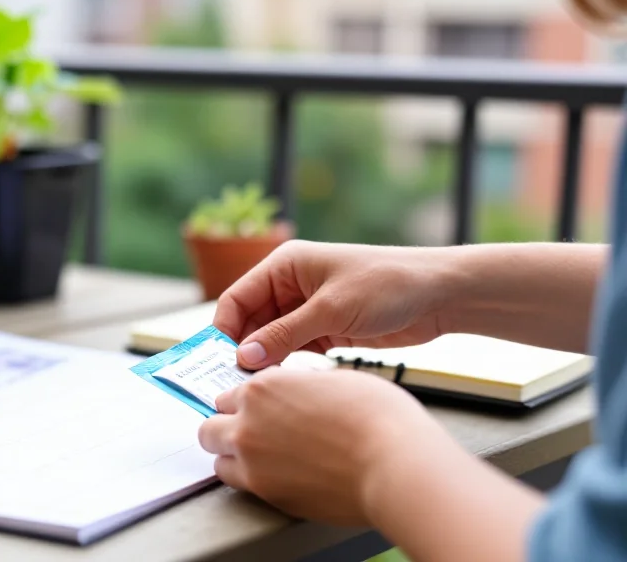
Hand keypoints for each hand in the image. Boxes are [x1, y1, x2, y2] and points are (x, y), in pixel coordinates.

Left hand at [197, 364, 451, 525]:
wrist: (394, 464)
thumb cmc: (377, 418)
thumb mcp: (335, 381)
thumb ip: (300, 387)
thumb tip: (297, 394)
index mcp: (262, 388)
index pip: (231, 394)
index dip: (249, 402)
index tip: (262, 409)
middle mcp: (247, 424)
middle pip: (210, 427)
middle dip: (227, 429)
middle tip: (253, 433)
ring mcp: (252, 463)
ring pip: (219, 460)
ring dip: (234, 457)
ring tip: (265, 458)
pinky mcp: (266, 495)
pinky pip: (241, 487)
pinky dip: (252, 481)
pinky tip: (280, 476)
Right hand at [214, 240, 458, 368]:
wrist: (441, 295)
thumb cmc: (388, 285)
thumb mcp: (330, 311)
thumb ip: (284, 335)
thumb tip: (243, 358)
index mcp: (285, 265)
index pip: (237, 298)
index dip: (224, 330)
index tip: (215, 362)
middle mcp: (290, 285)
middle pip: (249, 321)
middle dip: (241, 350)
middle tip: (233, 384)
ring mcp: (307, 309)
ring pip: (269, 339)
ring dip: (263, 361)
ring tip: (256, 390)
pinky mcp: (325, 329)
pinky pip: (292, 349)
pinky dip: (285, 365)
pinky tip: (282, 384)